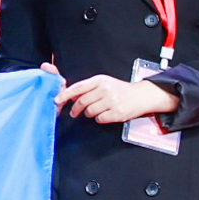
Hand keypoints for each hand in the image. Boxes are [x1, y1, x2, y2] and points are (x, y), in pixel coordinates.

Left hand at [56, 74, 178, 125]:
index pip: (78, 87)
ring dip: (89, 114)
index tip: (57, 100)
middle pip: (82, 101)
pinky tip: (104, 114)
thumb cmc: (119, 89)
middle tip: (74, 112)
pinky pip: (99, 119)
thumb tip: (70, 96)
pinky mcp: (117, 113)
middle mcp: (105, 89)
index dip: (65, 94)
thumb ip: (88, 88)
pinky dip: (99, 119)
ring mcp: (112, 101)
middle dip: (76, 109)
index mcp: (100, 80)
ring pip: (89, 111)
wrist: (141, 95)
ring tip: (95, 111)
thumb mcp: (104, 83)